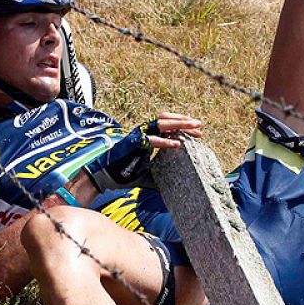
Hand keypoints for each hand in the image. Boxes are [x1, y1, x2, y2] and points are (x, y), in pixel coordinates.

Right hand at [83, 114, 202, 191]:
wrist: (103, 177)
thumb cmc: (124, 175)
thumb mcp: (149, 174)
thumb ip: (161, 174)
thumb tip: (176, 185)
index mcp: (147, 137)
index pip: (167, 126)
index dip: (183, 127)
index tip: (199, 133)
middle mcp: (142, 133)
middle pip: (166, 120)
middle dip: (184, 122)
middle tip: (200, 126)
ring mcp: (137, 136)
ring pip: (160, 124)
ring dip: (178, 124)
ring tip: (194, 127)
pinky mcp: (132, 144)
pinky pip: (151, 141)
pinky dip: (165, 142)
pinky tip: (178, 144)